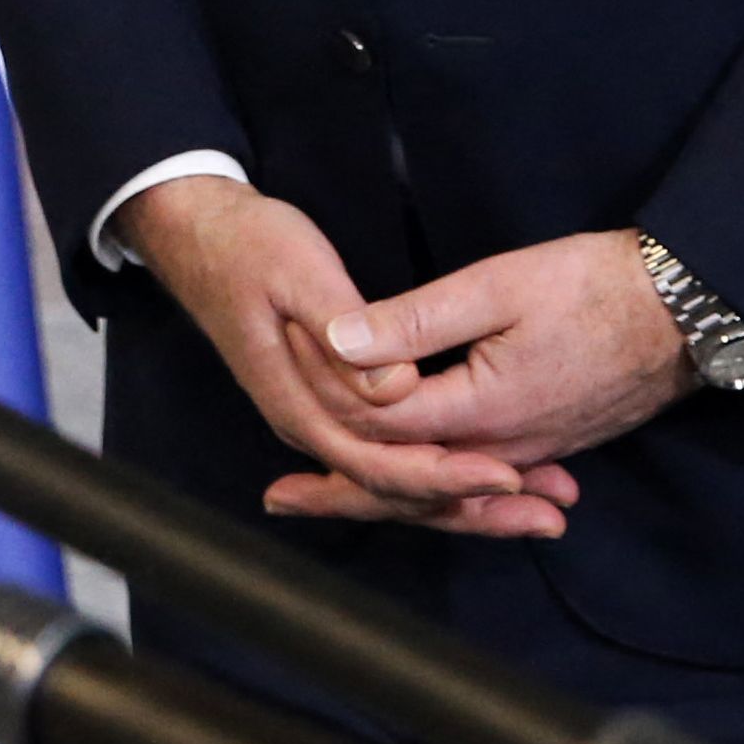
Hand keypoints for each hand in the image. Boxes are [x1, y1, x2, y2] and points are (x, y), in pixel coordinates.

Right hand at [115, 174, 578, 537]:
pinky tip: (492, 475)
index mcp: (297, 402)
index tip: (505, 473)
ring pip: (398, 483)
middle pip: (395, 490)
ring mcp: (319, 420)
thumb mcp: (297, 271)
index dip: (444, 473)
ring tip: (541, 508)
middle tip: (546, 511)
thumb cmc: (246, 246)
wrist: (197, 233)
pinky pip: (393, 457)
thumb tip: (397, 387)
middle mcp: (308, 425)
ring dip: (468, 499)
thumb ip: (345, 328)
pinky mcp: (333, 406)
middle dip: (472, 505)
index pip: (377, 463)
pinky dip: (445, 472)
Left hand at [319, 231, 693, 486]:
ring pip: (446, 487)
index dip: (328, 400)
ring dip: (390, 494)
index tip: (284, 382)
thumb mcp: (497, 287)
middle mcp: (506, 444)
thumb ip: (416, 319)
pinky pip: (486, 477)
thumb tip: (340, 338)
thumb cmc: (594, 286)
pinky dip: (445, 488)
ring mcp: (535, 447)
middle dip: (343, 491)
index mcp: (482, 408)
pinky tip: (426, 489)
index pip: (383, 425)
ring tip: (331, 498)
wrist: (687, 309)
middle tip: (279, 499)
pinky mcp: (555, 440)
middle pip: (408, 481)